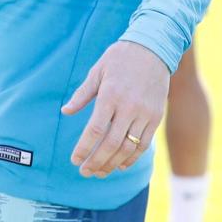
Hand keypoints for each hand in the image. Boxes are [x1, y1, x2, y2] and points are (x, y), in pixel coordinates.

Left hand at [60, 40, 169, 178]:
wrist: (152, 48)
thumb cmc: (119, 58)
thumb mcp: (97, 71)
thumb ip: (82, 94)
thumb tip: (65, 112)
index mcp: (110, 96)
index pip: (95, 130)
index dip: (84, 148)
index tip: (74, 160)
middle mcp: (128, 107)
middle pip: (111, 144)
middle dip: (96, 161)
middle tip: (85, 172)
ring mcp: (144, 113)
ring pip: (128, 148)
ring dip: (113, 163)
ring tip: (100, 172)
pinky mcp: (156, 117)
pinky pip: (144, 144)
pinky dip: (132, 157)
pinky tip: (121, 165)